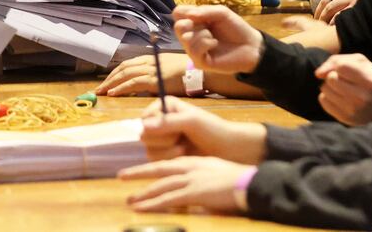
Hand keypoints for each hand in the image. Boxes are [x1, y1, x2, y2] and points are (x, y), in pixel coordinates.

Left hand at [98, 52, 192, 97]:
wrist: (202, 73)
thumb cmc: (189, 74)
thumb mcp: (169, 70)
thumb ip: (157, 75)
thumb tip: (146, 86)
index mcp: (152, 59)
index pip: (128, 64)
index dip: (115, 72)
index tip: (106, 82)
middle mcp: (150, 62)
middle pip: (124, 68)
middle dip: (109, 78)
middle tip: (98, 88)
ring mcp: (153, 70)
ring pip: (126, 74)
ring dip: (111, 83)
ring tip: (102, 92)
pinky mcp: (156, 80)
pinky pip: (134, 83)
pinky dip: (121, 88)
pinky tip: (113, 94)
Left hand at [119, 156, 249, 215]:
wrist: (250, 183)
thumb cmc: (238, 181)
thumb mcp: (215, 174)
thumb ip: (200, 179)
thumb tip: (192, 189)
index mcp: (194, 162)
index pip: (167, 163)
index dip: (150, 166)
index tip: (137, 169)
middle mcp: (189, 168)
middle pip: (158, 169)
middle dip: (138, 173)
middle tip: (121, 176)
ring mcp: (191, 180)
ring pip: (161, 185)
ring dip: (143, 193)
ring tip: (129, 200)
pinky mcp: (194, 193)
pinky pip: (169, 199)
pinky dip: (153, 204)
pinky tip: (142, 208)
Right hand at [135, 97, 266, 162]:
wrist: (228, 150)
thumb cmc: (213, 130)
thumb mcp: (192, 121)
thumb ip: (168, 122)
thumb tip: (143, 126)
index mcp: (165, 107)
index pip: (145, 118)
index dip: (155, 127)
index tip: (174, 129)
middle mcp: (161, 121)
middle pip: (144, 135)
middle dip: (163, 141)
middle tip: (180, 140)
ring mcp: (162, 139)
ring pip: (148, 149)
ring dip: (167, 152)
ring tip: (184, 149)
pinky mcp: (165, 155)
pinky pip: (155, 160)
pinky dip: (168, 160)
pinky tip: (183, 156)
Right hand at [173, 5, 264, 75]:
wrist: (250, 46)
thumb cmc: (236, 28)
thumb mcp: (221, 13)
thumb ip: (204, 11)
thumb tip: (187, 15)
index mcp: (195, 22)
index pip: (177, 13)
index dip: (184, 11)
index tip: (197, 14)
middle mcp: (192, 35)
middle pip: (177, 27)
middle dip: (190, 24)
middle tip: (204, 26)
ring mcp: (195, 50)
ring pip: (185, 39)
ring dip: (202, 35)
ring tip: (213, 37)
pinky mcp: (200, 62)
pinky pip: (194, 51)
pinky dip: (205, 44)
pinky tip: (214, 44)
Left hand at [315, 0, 371, 22]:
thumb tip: (338, 0)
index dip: (322, 3)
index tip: (318, 12)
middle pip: (327, 0)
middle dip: (320, 12)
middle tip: (317, 20)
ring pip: (331, 8)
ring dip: (324, 17)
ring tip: (322, 25)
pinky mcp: (357, 7)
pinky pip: (340, 15)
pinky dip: (334, 21)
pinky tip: (332, 27)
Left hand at [315, 53, 371, 125]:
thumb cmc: (370, 78)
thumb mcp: (360, 62)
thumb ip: (336, 61)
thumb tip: (318, 74)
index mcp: (370, 81)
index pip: (341, 67)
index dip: (341, 66)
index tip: (348, 70)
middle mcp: (362, 98)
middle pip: (331, 78)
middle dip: (333, 75)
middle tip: (344, 80)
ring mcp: (354, 111)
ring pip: (324, 89)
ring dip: (330, 86)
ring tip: (342, 88)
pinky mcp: (346, 119)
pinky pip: (323, 101)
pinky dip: (328, 97)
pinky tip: (339, 97)